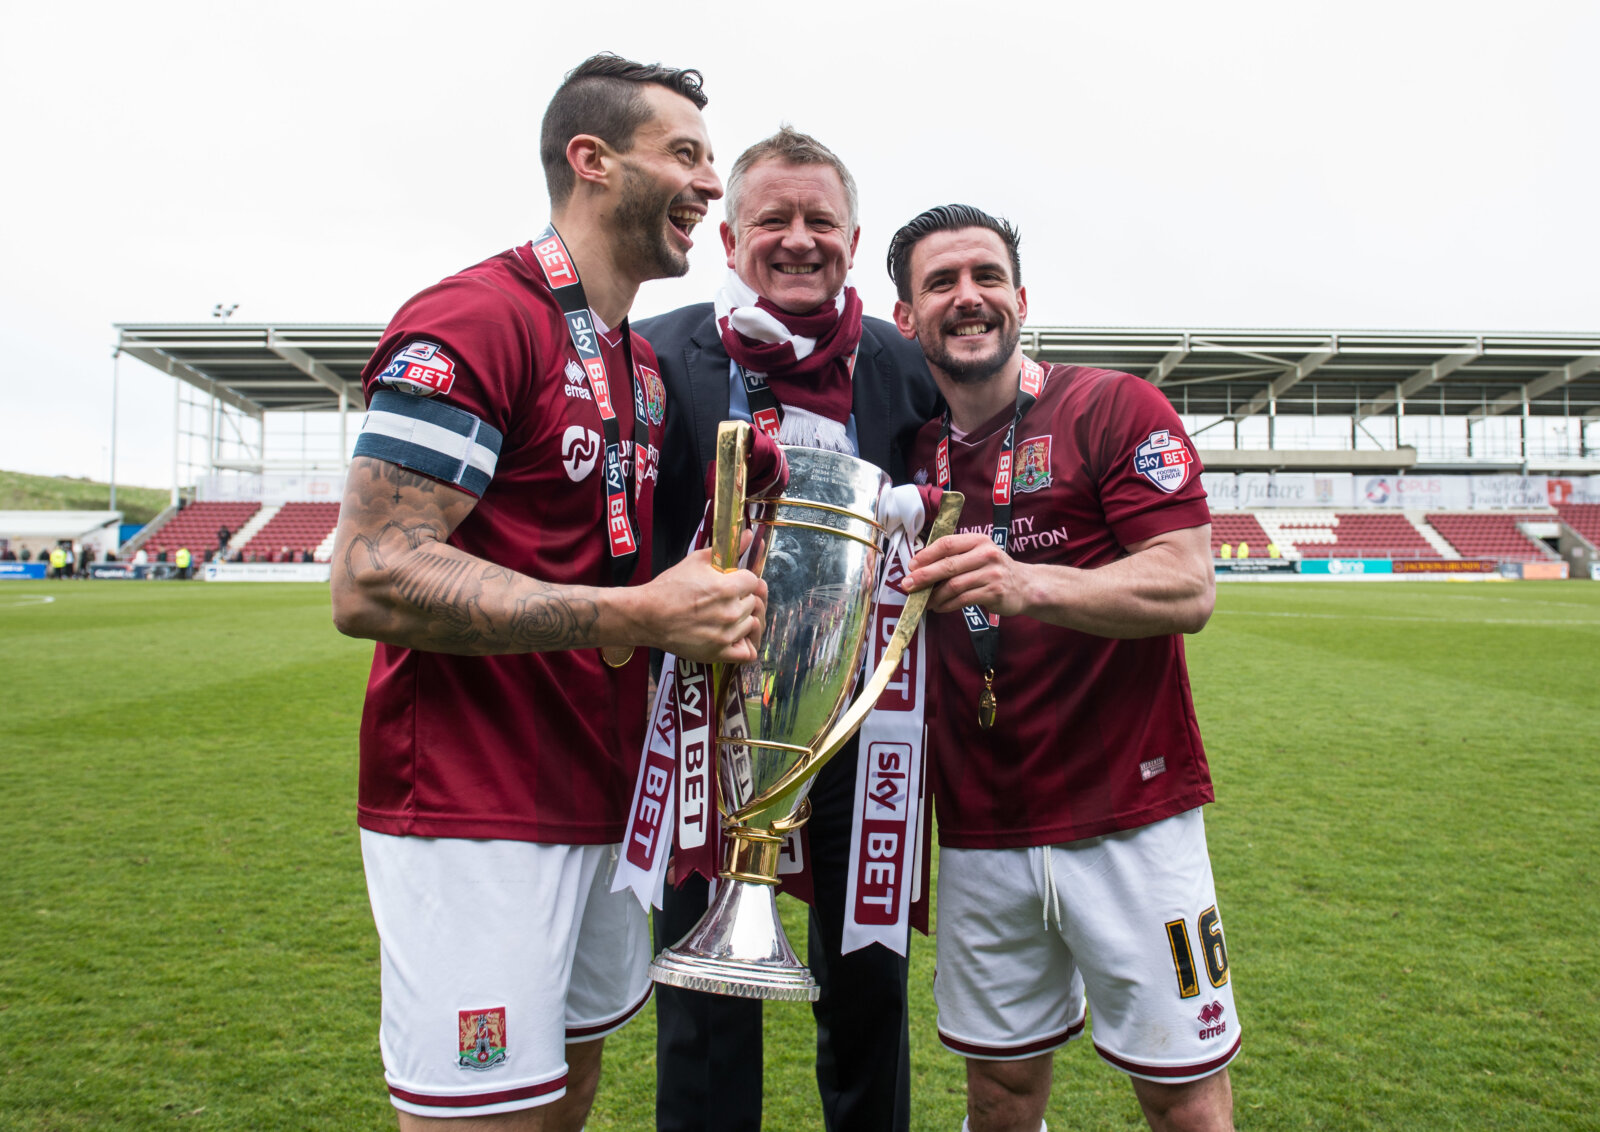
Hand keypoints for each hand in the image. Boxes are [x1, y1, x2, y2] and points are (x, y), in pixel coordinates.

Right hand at [639, 534, 767, 663]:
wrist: (647, 615)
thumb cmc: (669, 587)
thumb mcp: (697, 561)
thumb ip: (728, 549)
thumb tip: (750, 535)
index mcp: (727, 588)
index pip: (754, 581)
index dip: (743, 580)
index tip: (732, 582)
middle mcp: (730, 612)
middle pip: (754, 602)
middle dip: (742, 598)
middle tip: (724, 599)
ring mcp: (726, 635)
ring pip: (752, 624)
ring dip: (743, 619)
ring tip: (725, 616)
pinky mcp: (719, 653)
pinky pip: (748, 652)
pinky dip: (745, 644)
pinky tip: (735, 637)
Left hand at [902, 532, 1033, 616]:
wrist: (1025, 585)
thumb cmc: (993, 569)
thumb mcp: (978, 554)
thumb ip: (954, 557)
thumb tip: (919, 566)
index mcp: (978, 540)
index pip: (947, 543)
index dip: (926, 555)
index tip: (911, 566)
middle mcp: (986, 554)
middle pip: (948, 565)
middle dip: (924, 576)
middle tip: (908, 585)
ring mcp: (992, 573)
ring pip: (954, 585)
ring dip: (935, 596)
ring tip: (925, 601)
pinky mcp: (994, 592)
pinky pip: (963, 599)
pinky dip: (947, 605)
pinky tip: (940, 607)